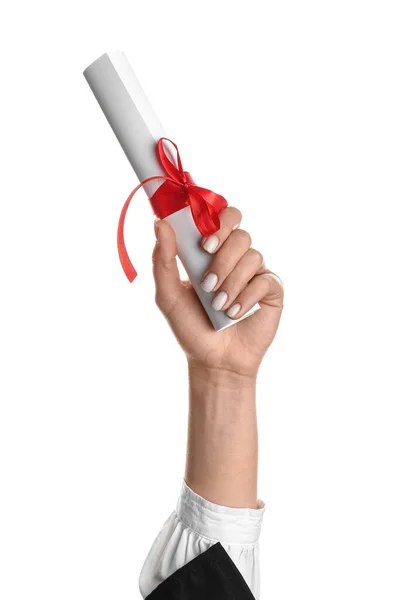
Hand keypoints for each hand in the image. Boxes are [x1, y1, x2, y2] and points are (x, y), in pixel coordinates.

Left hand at [152, 207, 283, 378]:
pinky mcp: (271, 290)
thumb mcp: (168, 295)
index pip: (220, 216)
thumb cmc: (190, 326)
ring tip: (217, 306)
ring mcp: (255, 272)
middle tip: (208, 277)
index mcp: (211, 251)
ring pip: (252, 256)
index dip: (216, 221)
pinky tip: (234, 314)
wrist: (213, 360)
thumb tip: (160, 223)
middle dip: (223, 254)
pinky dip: (246, 297)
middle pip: (240, 232)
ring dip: (231, 282)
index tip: (203, 244)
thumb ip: (162, 260)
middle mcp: (235, 257)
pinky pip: (264, 280)